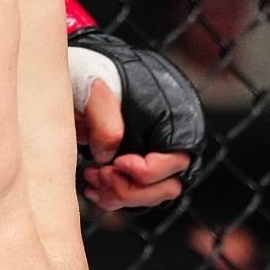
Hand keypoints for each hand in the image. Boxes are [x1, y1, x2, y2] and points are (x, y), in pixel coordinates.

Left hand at [67, 30, 205, 206]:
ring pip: (149, 197)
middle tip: (100, 174)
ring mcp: (158, 159)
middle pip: (165, 188)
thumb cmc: (100, 74)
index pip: (173, 164)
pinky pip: (134, 195)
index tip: (116, 162)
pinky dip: (113, 197)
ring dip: (119, 195)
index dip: (143, 172)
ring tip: (93, 177)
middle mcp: (173, 144)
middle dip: (129, 189)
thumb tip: (108, 157)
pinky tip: (92, 186)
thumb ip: (106, 122)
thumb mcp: (98, 89)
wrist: (92, 71)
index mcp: (176, 121)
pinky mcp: (139, 168)